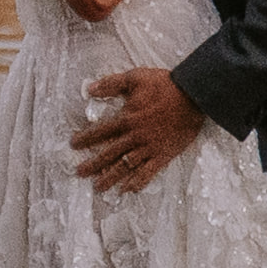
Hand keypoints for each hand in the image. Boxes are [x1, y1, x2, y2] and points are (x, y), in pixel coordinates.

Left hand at [73, 70, 210, 194]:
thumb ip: (111, 84)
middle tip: (79, 173)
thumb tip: (90, 89)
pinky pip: (148, 172)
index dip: (85, 139)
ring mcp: (149, 148)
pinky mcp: (163, 155)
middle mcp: (135, 137)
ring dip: (110, 178)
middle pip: (109, 154)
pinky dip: (138, 182)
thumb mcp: (134, 78)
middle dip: (93, 164)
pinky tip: (128, 190)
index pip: (100, 132)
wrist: (193, 97)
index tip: (73, 145)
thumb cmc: (164, 86)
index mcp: (126, 119)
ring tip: (99, 187)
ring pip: (125, 166)